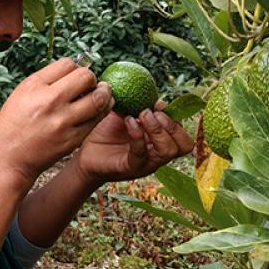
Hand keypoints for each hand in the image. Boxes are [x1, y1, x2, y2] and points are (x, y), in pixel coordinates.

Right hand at [0, 58, 113, 187]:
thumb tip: (72, 70)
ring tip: (102, 94)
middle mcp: (49, 101)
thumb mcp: (21, 95)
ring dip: (103, 94)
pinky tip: (100, 108)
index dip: (74, 68)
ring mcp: (62, 121)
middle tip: (90, 85)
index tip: (74, 76)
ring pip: (98, 98)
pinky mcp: (72, 138)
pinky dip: (102, 111)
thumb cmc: (13, 125)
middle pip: (86, 76)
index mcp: (34, 86)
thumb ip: (46, 81)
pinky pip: (97, 119)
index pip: (68, 64)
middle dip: (91, 78)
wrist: (8, 158)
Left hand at [71, 102, 194, 188]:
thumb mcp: (126, 114)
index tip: (158, 105)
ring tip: (141, 115)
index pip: (184, 135)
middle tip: (151, 112)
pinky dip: (137, 135)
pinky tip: (129, 121)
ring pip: (168, 151)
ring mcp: (146, 163)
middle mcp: (157, 154)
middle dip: (172, 125)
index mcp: (160, 141)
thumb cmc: (106, 132)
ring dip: (157, 130)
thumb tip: (157, 100)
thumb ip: (141, 106)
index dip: (176, 118)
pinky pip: (141, 154)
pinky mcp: (130, 167)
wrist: (84, 151)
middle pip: (184, 145)